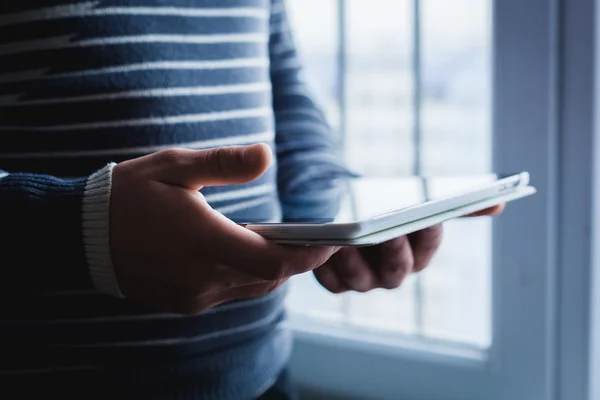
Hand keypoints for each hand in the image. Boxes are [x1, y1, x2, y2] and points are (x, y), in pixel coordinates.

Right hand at [110, 144, 338, 313]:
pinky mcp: (183, 303)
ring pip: (252, 288)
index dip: (309, 254)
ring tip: (287, 245)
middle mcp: (201, 277)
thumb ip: (224, 163)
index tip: (332, 241)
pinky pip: (230, 293)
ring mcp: (191, 295)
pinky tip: (247, 255)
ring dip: (274, 269)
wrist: (78, 234)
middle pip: (269, 277)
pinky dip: (247, 276)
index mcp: (202, 240)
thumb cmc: (128, 194)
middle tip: (317, 240)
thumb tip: (266, 155)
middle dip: (297, 260)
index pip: (273, 261)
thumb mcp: (175, 166)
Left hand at [314, 205, 503, 292]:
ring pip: (361, 280)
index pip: (427, 246)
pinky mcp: (335, 281)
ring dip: (353, 260)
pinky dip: (326, 266)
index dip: (428, 233)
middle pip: (396, 271)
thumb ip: (454, 204)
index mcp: (416, 253)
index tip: (424, 215)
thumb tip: (500, 203)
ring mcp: (362, 281)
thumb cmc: (383, 203)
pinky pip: (331, 281)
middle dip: (392, 251)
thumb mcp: (414, 199)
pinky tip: (321, 247)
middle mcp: (392, 273)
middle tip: (384, 232)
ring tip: (344, 238)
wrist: (343, 205)